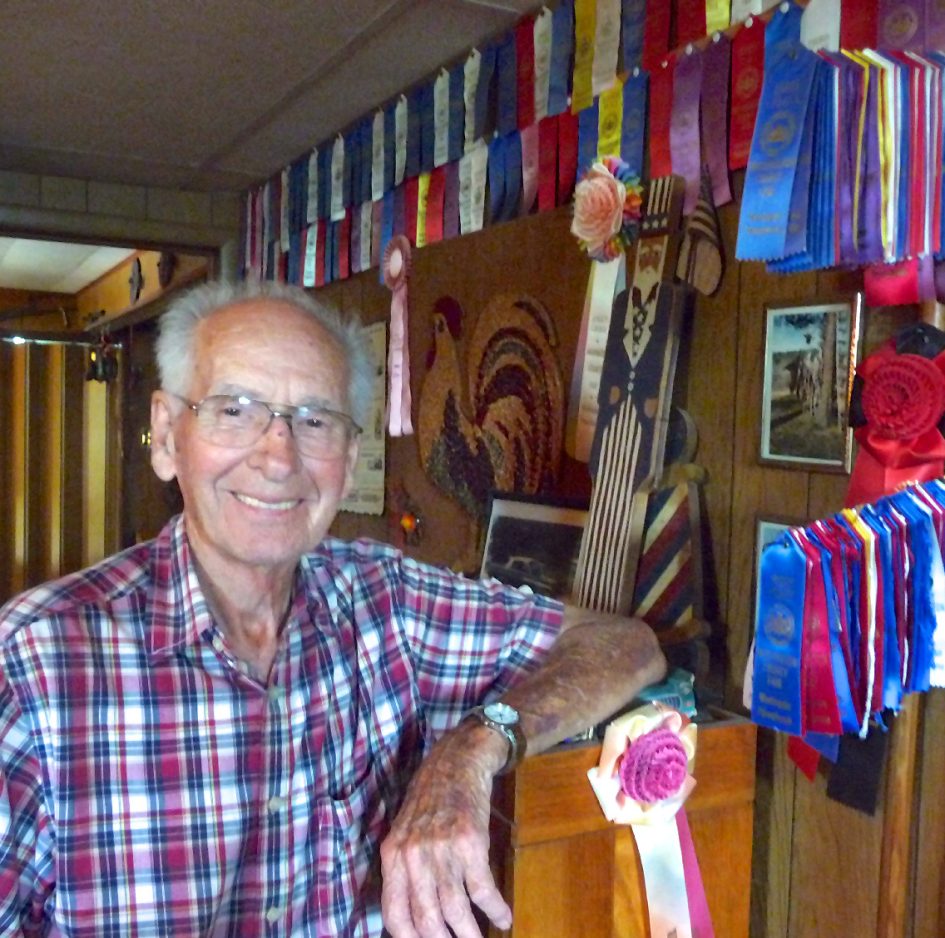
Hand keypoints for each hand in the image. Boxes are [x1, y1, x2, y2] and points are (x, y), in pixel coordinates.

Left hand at [380, 722, 511, 937]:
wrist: (456, 761)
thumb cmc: (431, 797)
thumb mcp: (405, 830)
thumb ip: (404, 868)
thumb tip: (413, 914)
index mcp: (393, 855)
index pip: (395, 914)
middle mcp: (413, 855)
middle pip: (426, 920)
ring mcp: (442, 849)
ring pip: (455, 910)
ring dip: (471, 935)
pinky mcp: (470, 842)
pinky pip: (482, 889)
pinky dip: (495, 909)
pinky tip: (503, 917)